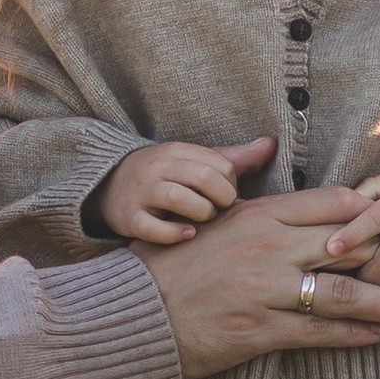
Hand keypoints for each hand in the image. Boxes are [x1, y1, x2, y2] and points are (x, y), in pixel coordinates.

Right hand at [96, 135, 273, 243]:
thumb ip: (233, 157)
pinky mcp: (129, 218)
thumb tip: (271, 143)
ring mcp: (142, 193)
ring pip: (178, 199)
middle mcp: (159, 168)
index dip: (231, 185)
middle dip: (221, 199)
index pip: (221, 164)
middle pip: (203, 178)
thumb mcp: (194, 162)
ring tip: (201, 221)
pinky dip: (174, 233)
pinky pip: (153, 227)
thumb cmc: (164, 177)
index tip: (225, 196)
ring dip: (200, 214)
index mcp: (178, 151)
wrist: (108, 187)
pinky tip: (187, 235)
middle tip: (219, 211)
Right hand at [137, 183, 379, 376]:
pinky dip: (353, 334)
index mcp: (257, 216)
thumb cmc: (167, 264)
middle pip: (349, 249)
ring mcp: (265, 291)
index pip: (330, 205)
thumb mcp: (207, 216)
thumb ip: (245, 190)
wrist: (131, 313)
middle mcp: (267, 249)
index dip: (373, 212)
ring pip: (343, 294)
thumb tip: (266, 146)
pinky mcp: (258, 330)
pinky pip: (317, 332)